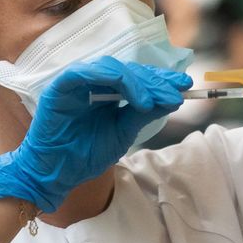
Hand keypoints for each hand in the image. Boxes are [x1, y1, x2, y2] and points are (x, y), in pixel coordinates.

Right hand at [0, 57, 189, 212]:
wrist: (58, 174)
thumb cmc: (86, 154)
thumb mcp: (123, 132)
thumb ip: (143, 114)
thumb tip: (172, 99)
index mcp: (106, 92)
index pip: (136, 78)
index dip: (159, 79)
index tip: (184, 86)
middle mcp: (91, 82)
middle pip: (127, 70)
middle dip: (154, 80)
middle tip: (176, 92)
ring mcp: (76, 82)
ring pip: (111, 68)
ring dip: (138, 82)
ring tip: (154, 102)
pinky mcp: (61, 86)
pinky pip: (86, 73)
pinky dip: (114, 80)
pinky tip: (136, 98)